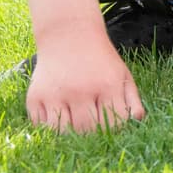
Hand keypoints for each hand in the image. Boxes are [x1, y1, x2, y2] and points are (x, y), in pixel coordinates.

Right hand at [25, 30, 144, 132]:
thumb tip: (137, 122)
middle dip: (91, 136)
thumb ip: (131, 100)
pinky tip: (57, 119)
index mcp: (107, 85)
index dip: (113, 131)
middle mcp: (80, 91)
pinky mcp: (35, 98)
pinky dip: (49, 129)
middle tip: (91, 132)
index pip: (113, 124)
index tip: (110, 129)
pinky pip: (41, 127)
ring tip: (74, 127)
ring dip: (69, 135)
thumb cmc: (100, 60)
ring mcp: (55, 95)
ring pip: (62, 133)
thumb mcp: (122, 74)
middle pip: (86, 131)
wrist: (68, 35)